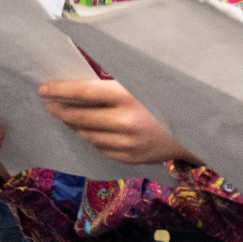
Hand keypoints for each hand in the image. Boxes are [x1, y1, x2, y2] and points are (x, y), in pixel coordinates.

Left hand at [37, 77, 184, 166]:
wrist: (198, 129)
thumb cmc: (167, 98)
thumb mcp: (143, 83)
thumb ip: (113, 85)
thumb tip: (77, 85)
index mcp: (127, 96)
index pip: (82, 92)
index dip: (59, 90)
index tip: (44, 89)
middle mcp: (125, 122)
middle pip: (78, 116)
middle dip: (60, 109)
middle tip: (50, 103)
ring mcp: (126, 143)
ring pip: (86, 133)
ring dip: (74, 124)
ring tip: (67, 115)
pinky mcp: (129, 158)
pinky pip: (100, 147)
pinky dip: (92, 137)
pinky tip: (90, 129)